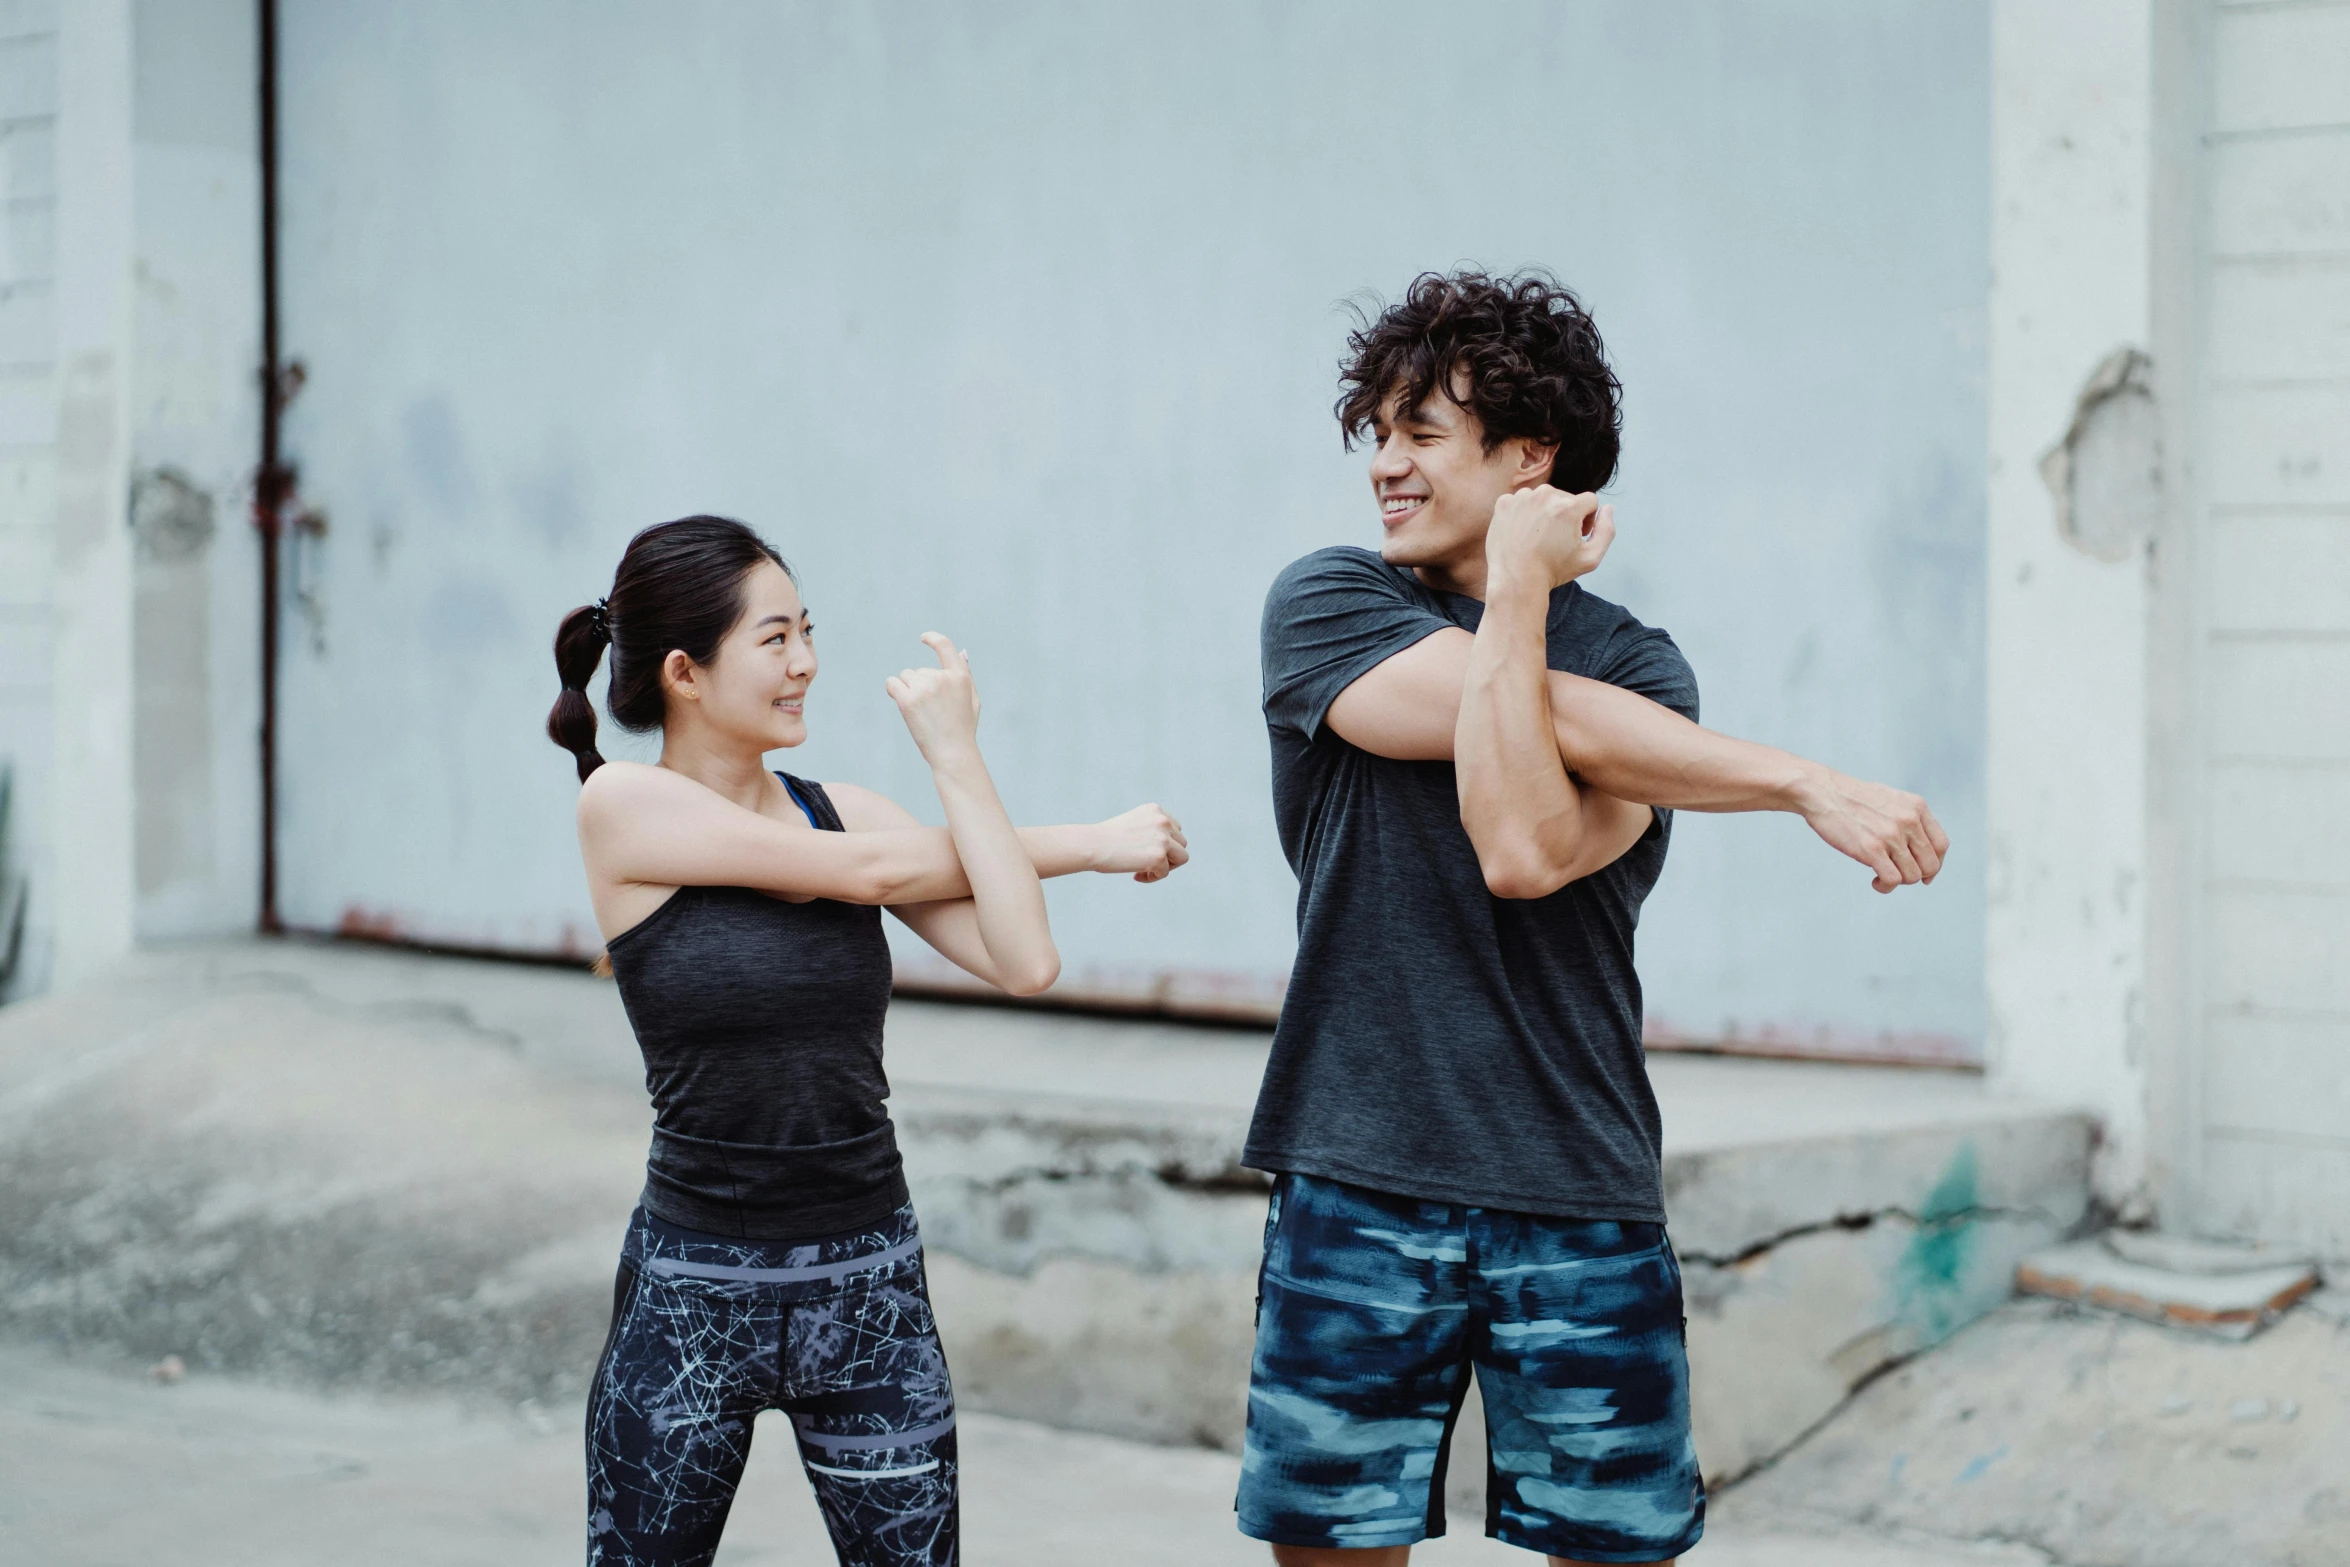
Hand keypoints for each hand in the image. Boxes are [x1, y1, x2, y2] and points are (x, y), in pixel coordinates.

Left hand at [885, 633, 980, 762]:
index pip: (945, 646)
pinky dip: (893, 690)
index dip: (933, 638)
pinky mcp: (908, 700)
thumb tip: (963, 651)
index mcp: (959, 677)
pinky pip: (892, 683)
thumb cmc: (963, 729)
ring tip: (921, 712)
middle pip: (918, 671)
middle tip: (931, 711)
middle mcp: (942, 678)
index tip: (923, 638)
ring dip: (908, 691)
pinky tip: (901, 702)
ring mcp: (924, 688)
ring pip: (905, 677)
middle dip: (920, 686)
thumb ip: (966, 674)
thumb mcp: (972, 699)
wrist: (952, 753)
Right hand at [1091, 802, 1189, 882]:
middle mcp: (1162, 820)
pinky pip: (1165, 872)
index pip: (1175, 829)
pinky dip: (1152, 877)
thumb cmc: (1106, 839)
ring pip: (1181, 857)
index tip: (1148, 852)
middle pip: (1181, 843)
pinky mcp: (1159, 855)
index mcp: (1155, 810)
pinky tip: (1136, 875)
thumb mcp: (1133, 825)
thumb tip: (1167, 850)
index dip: (1165, 844)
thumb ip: (1151, 830)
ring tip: (1146, 870)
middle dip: (1168, 856)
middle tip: (1148, 864)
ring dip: (1166, 867)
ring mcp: (1163, 837)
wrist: (1092, 845)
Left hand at [1485, 486, 1613, 593]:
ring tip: (1538, 537)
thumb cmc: (1552, 571)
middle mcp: (1544, 495)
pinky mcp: (1504, 503)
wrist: (1515, 581)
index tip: (1577, 535)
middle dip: (1566, 515)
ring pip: (1543, 498)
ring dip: (1545, 512)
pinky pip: (1522, 501)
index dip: (1588, 519)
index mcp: (1568, 507)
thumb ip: (1606, 530)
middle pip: (1566, 498)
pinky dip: (1524, 514)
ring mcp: (1521, 497)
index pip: (1590, 500)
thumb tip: (1607, 508)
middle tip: (1556, 539)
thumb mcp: (1591, 557)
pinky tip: (1522, 533)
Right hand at [1795, 767, 1948, 892]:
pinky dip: (1885, 887)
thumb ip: (1910, 818)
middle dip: (1917, 876)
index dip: (1935, 864)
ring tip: (1882, 878)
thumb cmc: (1853, 798)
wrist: (1822, 792)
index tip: (1924, 873)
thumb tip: (1922, 846)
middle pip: (1930, 864)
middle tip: (1899, 875)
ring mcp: (1890, 835)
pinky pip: (1892, 880)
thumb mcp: (1891, 799)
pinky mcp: (1871, 849)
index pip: (1941, 845)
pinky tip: (1875, 882)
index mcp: (1916, 807)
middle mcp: (1908, 820)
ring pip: (1912, 875)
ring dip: (1898, 882)